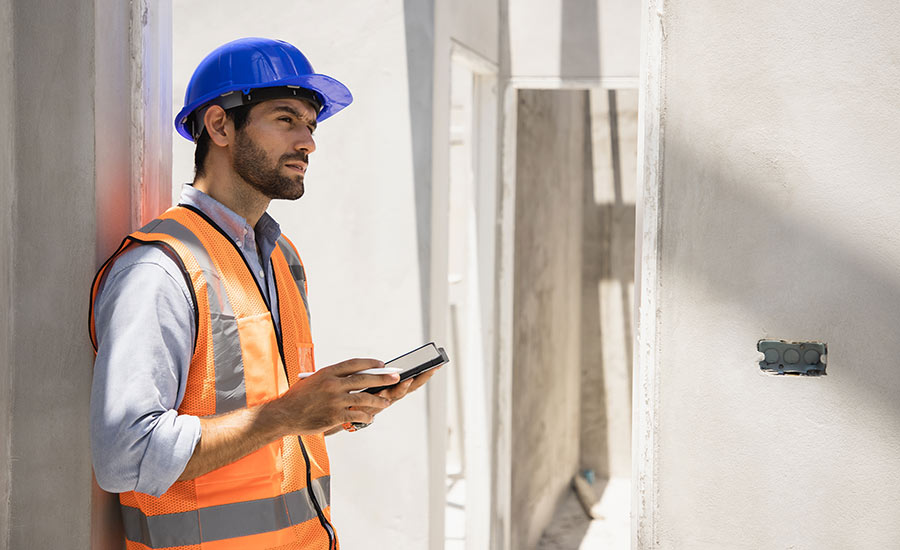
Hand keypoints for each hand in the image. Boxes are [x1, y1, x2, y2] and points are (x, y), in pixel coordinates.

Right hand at [263, 358, 399, 435]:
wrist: (284, 415)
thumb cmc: (299, 398)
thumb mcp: (313, 381)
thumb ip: (332, 378)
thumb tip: (355, 377)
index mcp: (327, 372)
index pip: (354, 363)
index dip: (370, 363)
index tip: (381, 364)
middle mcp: (333, 384)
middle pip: (364, 379)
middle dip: (383, 378)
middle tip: (396, 377)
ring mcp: (335, 400)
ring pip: (364, 398)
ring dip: (379, 400)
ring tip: (386, 401)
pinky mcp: (335, 416)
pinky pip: (357, 415)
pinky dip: (366, 416)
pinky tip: (371, 417)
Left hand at [345, 365, 442, 424]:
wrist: (335, 413)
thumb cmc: (350, 397)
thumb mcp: (365, 383)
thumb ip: (374, 376)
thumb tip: (383, 365)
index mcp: (389, 388)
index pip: (410, 380)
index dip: (423, 373)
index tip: (436, 364)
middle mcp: (389, 396)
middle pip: (411, 387)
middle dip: (423, 377)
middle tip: (435, 367)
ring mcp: (382, 402)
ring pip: (399, 394)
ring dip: (407, 385)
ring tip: (413, 375)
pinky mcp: (373, 407)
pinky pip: (384, 399)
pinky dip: (392, 392)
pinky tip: (399, 383)